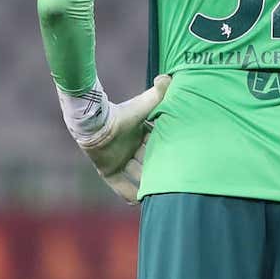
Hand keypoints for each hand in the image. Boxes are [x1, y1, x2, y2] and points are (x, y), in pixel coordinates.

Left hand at [73, 75, 171, 203]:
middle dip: (161, 170)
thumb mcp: (145, 104)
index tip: (183, 160)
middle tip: (177, 182)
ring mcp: (120, 160)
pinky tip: (140, 202)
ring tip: (163, 194)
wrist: (96, 124)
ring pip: (138, 175)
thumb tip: (169, 76)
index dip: (169, 152)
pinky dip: (129, 194)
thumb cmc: (122, 113)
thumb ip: (159, 92)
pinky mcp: (108, 171)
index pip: (158, 145)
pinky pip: (120, 187)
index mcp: (142, 133)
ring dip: (148, 184)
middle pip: (150, 162)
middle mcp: (131, 148)